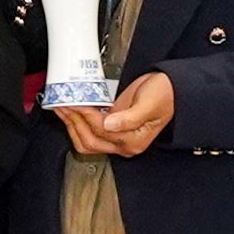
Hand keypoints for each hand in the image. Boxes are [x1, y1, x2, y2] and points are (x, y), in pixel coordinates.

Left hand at [61, 69, 178, 156]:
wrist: (171, 89)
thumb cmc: (165, 95)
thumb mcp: (150, 104)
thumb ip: (130, 118)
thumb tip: (110, 125)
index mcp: (133, 141)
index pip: (101, 131)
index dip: (85, 116)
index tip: (74, 102)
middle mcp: (123, 144)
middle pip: (90, 141)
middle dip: (73, 122)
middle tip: (62, 104)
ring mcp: (116, 137)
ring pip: (86, 140)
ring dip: (71, 125)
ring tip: (61, 108)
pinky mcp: (112, 128)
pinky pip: (90, 131)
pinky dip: (78, 122)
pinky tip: (71, 110)